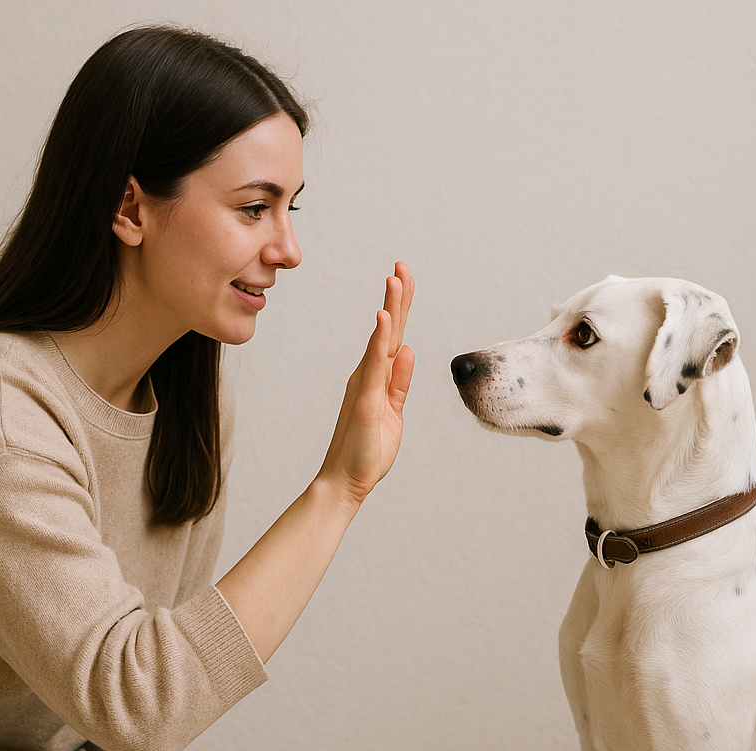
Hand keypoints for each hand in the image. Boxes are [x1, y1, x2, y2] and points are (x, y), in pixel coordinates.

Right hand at [317, 262, 415, 508]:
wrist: (346, 480)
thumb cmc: (368, 450)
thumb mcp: (394, 411)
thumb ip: (400, 382)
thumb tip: (408, 350)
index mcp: (378, 377)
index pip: (394, 336)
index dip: (401, 307)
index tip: (405, 279)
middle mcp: (369, 375)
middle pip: (388, 330)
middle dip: (396, 297)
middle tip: (401, 265)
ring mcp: (366, 386)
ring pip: (380, 341)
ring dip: (389, 309)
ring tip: (394, 279)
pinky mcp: (365, 401)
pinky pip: (374, 367)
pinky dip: (380, 342)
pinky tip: (385, 320)